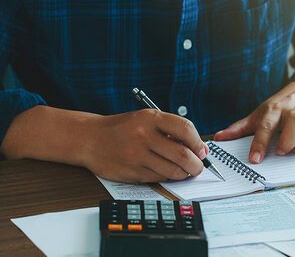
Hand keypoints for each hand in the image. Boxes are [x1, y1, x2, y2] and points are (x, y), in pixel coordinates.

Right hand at [85, 109, 207, 181]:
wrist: (90, 139)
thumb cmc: (124, 128)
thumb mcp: (147, 120)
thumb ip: (172, 131)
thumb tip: (201, 149)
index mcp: (150, 118)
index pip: (185, 129)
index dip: (198, 142)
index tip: (201, 150)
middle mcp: (143, 135)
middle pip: (182, 154)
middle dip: (196, 165)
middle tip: (198, 167)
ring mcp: (136, 155)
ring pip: (172, 170)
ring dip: (183, 174)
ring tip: (184, 170)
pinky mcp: (131, 172)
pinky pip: (159, 178)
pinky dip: (168, 177)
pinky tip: (166, 171)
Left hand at [214, 70, 294, 163]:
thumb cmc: (280, 106)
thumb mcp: (259, 113)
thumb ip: (240, 128)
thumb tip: (218, 138)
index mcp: (273, 109)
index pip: (265, 126)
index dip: (259, 143)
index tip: (255, 160)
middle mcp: (293, 109)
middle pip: (294, 122)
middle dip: (288, 141)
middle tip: (281, 151)